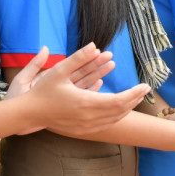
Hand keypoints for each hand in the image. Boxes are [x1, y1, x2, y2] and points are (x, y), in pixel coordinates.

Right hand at [21, 44, 149, 136]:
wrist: (29, 113)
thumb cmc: (43, 90)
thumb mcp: (59, 70)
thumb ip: (78, 58)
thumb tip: (94, 44)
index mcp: (85, 102)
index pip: (118, 101)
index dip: (133, 94)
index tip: (145, 86)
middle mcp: (87, 117)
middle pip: (119, 111)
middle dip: (134, 99)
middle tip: (145, 89)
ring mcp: (85, 126)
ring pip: (114, 120)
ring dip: (127, 109)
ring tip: (136, 98)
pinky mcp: (82, 130)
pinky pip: (105, 125)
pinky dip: (116, 117)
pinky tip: (120, 110)